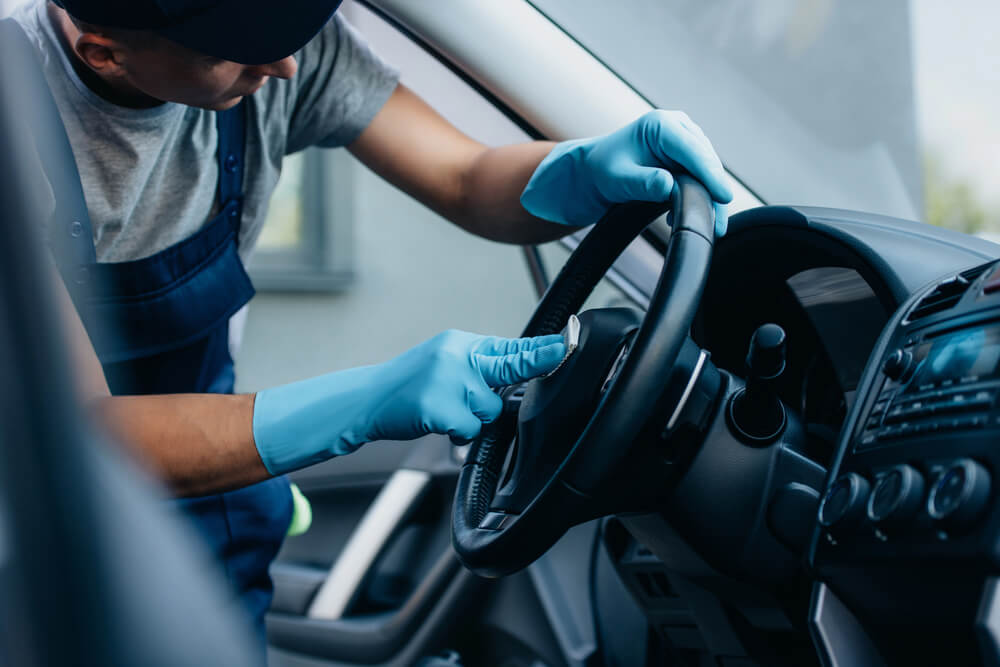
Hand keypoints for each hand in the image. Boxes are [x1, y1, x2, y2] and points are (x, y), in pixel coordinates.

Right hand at [252, 330, 565, 474]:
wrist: (364, 401)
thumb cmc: (407, 388)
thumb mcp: (442, 364)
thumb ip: (476, 366)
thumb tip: (516, 368)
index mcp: (459, 344)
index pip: (508, 346)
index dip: (542, 349)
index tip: (568, 343)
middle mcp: (456, 356)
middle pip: (507, 371)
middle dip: (527, 370)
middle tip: (555, 354)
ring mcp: (447, 380)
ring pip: (488, 409)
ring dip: (471, 418)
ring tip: (442, 410)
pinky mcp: (438, 406)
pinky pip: (467, 428)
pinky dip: (455, 432)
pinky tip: (433, 421)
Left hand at [521, 110, 732, 235]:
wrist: (594, 173)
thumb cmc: (602, 172)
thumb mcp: (619, 180)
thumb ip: (644, 183)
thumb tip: (670, 187)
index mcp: (661, 125)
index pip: (693, 151)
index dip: (710, 175)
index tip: (724, 197)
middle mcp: (678, 128)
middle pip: (706, 162)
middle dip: (714, 193)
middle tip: (718, 225)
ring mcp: (685, 142)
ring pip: (708, 172)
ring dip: (708, 199)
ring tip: (709, 227)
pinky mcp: (687, 158)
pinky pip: (701, 178)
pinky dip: (698, 198)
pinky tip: (684, 217)